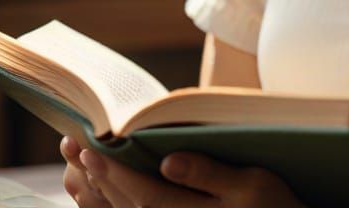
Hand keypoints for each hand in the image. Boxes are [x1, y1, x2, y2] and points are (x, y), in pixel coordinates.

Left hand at [60, 136, 304, 207]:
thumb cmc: (274, 205)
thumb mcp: (251, 183)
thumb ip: (208, 173)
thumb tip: (167, 161)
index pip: (141, 193)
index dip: (114, 170)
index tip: (90, 147)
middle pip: (127, 206)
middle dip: (99, 177)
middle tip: (74, 147)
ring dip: (99, 193)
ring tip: (78, 166)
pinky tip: (103, 192)